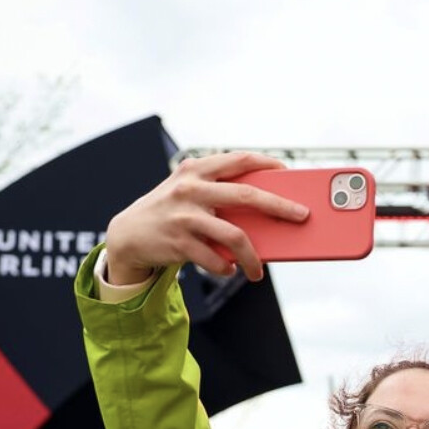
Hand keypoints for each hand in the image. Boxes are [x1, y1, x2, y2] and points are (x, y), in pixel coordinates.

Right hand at [105, 152, 308, 282]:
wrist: (127, 234)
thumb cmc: (170, 210)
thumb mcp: (188, 190)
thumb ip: (218, 190)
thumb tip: (268, 207)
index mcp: (196, 170)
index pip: (239, 159)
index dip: (267, 162)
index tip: (287, 170)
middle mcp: (191, 189)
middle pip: (246, 195)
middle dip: (280, 206)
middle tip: (301, 217)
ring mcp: (184, 216)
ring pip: (235, 236)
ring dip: (252, 257)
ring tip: (258, 270)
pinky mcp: (179, 243)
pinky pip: (215, 260)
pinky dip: (226, 268)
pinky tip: (229, 269)